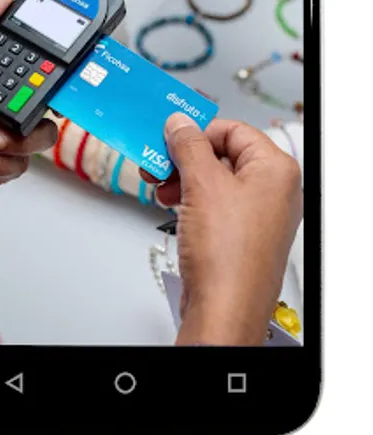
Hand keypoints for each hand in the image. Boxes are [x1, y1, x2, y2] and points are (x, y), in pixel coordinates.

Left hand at [0, 0, 57, 194]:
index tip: (56, 81)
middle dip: (37, 119)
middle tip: (19, 116)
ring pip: (37, 145)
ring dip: (15, 145)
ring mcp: (1, 139)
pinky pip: (14, 168)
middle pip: (47, 114)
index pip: (39, 78)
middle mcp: (2, 110)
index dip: (55, 80)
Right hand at [143, 114, 301, 344]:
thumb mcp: (202, 184)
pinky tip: (172, 206)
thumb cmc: (228, 256)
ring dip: (183, 178)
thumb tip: (181, 125)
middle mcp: (273, 191)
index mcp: (276, 170)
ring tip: (160, 187)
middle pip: (223, 154)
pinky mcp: (240, 235)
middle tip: (159, 161)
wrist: (224, 309)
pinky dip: (190, 200)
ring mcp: (258, 215)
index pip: (234, 130)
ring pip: (215, 180)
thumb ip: (189, 146)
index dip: (199, 131)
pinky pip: (214, 204)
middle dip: (186, 158)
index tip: (171, 135)